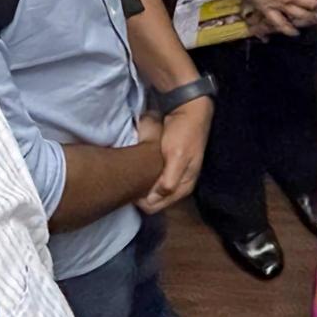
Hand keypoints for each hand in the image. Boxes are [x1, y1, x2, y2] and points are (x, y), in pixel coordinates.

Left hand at [139, 97, 211, 213]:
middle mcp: (178, 185)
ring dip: (141, 186)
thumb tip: (154, 200)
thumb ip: (168, 181)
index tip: (129, 187)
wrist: (187, 109)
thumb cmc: (184, 133)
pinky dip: (143, 177)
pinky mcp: (167, 166)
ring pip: (151, 191)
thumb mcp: (177, 156)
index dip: (140, 201)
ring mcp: (172, 176)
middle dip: (140, 194)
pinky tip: (136, 169)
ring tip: (131, 174)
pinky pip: (152, 180)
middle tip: (128, 180)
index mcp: (184, 186)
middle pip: (153, 201)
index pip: (155, 207)